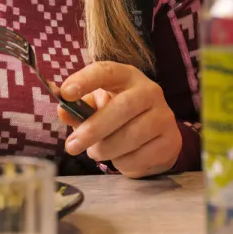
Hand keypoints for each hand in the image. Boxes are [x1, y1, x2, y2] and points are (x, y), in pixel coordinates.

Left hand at [57, 61, 182, 178]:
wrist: (156, 136)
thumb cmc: (120, 117)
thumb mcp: (98, 108)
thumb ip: (79, 109)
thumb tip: (63, 112)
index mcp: (127, 76)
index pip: (107, 71)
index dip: (86, 80)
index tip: (66, 93)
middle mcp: (149, 91)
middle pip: (123, 106)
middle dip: (94, 128)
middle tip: (72, 146)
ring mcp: (163, 115)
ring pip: (131, 136)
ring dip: (106, 149)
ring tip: (96, 152)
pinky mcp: (170, 140)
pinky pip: (140, 156)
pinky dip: (122, 162)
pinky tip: (121, 157)